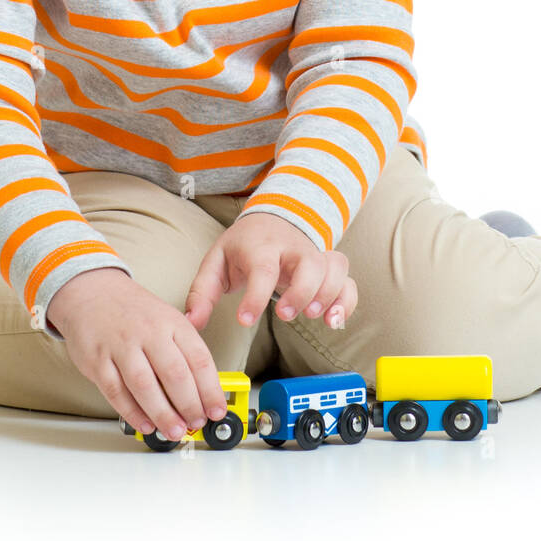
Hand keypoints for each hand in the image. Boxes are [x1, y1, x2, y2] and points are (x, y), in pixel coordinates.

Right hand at [45, 268, 227, 439]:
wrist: (92, 291)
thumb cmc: (133, 311)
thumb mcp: (166, 319)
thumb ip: (183, 352)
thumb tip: (203, 393)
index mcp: (171, 322)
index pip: (198, 358)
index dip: (211, 389)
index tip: (217, 410)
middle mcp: (147, 332)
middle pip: (174, 373)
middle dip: (189, 405)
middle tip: (196, 423)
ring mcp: (121, 346)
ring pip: (144, 385)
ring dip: (163, 414)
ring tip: (174, 430)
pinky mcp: (97, 360)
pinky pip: (116, 391)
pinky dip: (132, 412)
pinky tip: (145, 424)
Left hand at [184, 211, 356, 331]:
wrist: (273, 218)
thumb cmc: (244, 246)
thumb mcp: (217, 261)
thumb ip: (202, 292)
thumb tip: (192, 322)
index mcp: (260, 246)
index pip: (262, 267)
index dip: (255, 295)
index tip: (246, 319)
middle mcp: (292, 249)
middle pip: (308, 264)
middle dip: (301, 291)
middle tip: (284, 315)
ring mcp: (314, 257)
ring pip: (333, 269)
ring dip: (328, 294)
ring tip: (315, 317)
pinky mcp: (329, 269)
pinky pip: (348, 282)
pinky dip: (346, 302)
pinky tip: (334, 320)